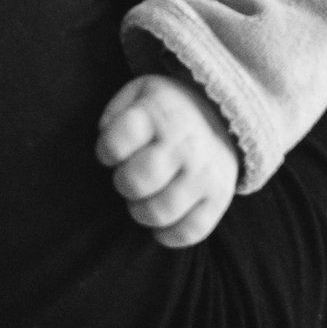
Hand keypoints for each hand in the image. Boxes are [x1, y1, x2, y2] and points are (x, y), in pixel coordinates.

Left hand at [95, 73, 238, 247]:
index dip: (107, 152)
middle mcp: (184, 143)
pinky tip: (162, 223)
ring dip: (142, 212)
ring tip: (143, 200)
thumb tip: (105, 138)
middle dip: (125, 184)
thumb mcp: (139, 92)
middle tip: (129, 180)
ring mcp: (204, 172)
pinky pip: (191, 231)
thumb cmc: (165, 109)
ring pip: (161, 211)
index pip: (117, 142)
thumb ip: (114, 113)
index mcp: (158, 113)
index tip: (111, 153)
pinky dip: (170, 235)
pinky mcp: (220, 196)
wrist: (221, 112)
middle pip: (139, 180)